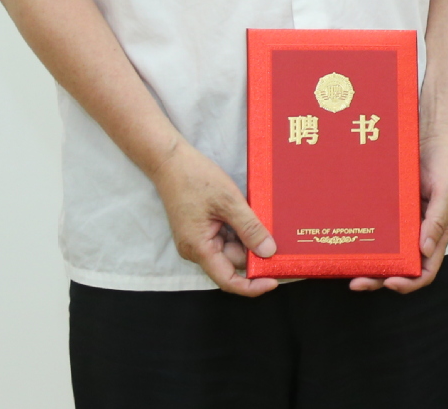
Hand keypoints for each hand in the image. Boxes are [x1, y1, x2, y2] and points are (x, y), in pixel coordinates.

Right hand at [151, 140, 278, 296]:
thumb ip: (249, 228)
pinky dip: (238, 229)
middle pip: (232, 261)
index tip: (273, 281)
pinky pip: (224, 237)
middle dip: (253, 251)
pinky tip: (248, 215)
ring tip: (260, 217)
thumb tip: (268, 252)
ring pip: (230, 248)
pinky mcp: (200, 230)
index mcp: (199, 248)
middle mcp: (196, 250)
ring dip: (247, 237)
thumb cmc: (194, 178)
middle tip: (278, 237)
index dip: (252, 286)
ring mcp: (197, 240)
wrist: (170, 161)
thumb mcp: (228, 201)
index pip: (228, 280)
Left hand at [351, 141, 447, 292]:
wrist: (433, 134)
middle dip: (379, 277)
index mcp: (437, 233)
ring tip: (347, 266)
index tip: (390, 283)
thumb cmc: (447, 162)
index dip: (409, 282)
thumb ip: (439, 219)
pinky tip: (348, 239)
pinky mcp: (389, 206)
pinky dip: (364, 237)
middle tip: (356, 281)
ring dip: (368, 261)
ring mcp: (402, 220)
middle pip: (399, 265)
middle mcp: (418, 231)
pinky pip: (376, 226)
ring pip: (385, 249)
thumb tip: (425, 250)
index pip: (425, 269)